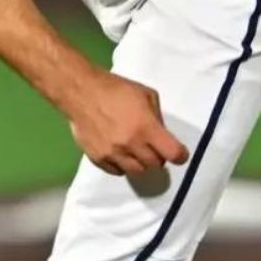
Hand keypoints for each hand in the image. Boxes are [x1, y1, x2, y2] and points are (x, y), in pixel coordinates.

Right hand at [65, 70, 189, 177]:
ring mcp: (113, 153)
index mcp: (146, 127)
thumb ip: (157, 118)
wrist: (81, 92)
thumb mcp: (146, 95)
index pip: (173, 154)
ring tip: (136, 152)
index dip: (180, 155)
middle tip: (153, 147)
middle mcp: (131, 144)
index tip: (179, 153)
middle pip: (156, 164)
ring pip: (137, 171)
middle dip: (158, 156)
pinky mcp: (98, 158)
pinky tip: (120, 153)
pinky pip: (117, 171)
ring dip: (141, 163)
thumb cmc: (116, 89)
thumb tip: (161, 135)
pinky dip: (123, 165)